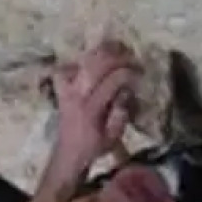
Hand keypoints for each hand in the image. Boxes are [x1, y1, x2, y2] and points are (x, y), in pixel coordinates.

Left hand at [48, 38, 138, 171]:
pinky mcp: (61, 87)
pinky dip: (82, 60)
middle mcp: (76, 94)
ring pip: (83, 61)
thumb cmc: (94, 146)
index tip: (140, 73)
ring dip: (102, 52)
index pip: (112, 80)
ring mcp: (66, 88)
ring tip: (118, 48)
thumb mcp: (113, 136)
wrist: (68, 153)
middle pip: (97, 64)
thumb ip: (121, 113)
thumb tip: (126, 91)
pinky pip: (69, 66)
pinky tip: (94, 61)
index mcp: (90, 108)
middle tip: (132, 58)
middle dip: (118, 57)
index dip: (128, 73)